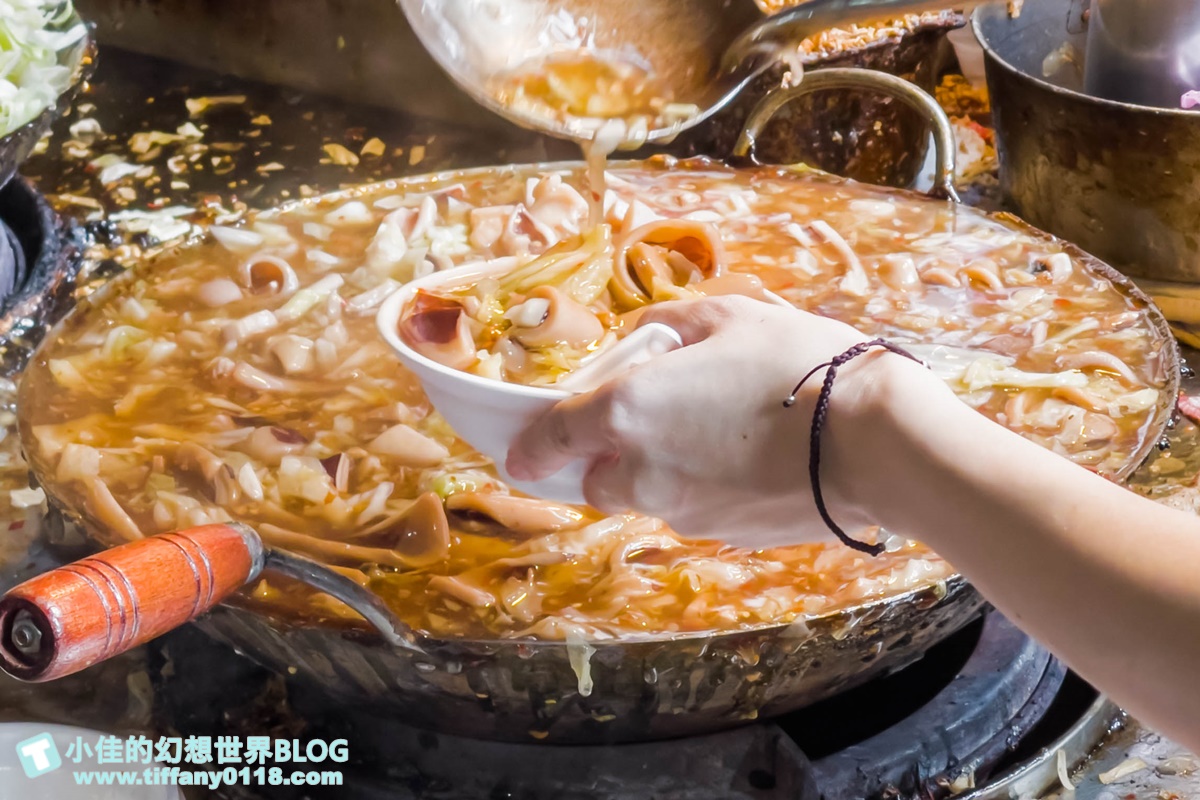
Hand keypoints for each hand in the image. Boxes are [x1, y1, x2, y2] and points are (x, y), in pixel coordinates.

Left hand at [506, 296, 932, 546]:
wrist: (875, 441)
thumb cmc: (801, 366)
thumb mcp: (730, 314)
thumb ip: (667, 322)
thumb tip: (642, 337)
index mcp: (628, 411)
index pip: (552, 438)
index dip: (529, 446)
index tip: (518, 453)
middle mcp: (642, 471)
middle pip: (595, 480)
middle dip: (605, 458)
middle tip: (647, 422)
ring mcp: (682, 512)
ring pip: (644, 499)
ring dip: (655, 473)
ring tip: (714, 432)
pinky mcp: (721, 536)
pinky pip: (690, 512)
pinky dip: (700, 490)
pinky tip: (746, 459)